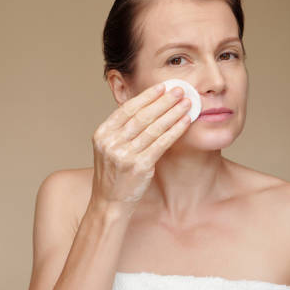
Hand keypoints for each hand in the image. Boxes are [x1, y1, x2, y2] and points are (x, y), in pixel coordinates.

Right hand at [90, 82, 192, 212]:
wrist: (109, 202)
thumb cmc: (114, 174)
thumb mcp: (110, 148)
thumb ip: (122, 130)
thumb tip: (148, 107)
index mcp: (102, 134)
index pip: (127, 109)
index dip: (147, 96)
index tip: (162, 87)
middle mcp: (111, 142)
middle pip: (142, 116)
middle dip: (163, 101)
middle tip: (179, 90)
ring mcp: (124, 155)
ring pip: (153, 128)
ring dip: (173, 113)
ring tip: (187, 103)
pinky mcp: (139, 166)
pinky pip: (161, 143)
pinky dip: (175, 130)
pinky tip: (185, 122)